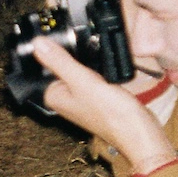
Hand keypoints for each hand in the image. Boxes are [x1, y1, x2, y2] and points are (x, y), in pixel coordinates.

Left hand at [30, 37, 177, 171]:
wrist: (139, 132)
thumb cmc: (113, 115)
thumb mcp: (83, 81)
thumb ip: (60, 62)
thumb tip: (37, 44)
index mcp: (53, 96)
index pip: (46, 63)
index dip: (58, 50)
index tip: (71, 44)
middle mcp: (64, 98)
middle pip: (63, 64)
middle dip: (76, 56)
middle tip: (92, 64)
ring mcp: (80, 97)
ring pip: (79, 69)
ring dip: (89, 63)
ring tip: (101, 72)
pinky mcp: (95, 97)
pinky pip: (93, 76)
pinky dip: (99, 70)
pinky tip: (107, 73)